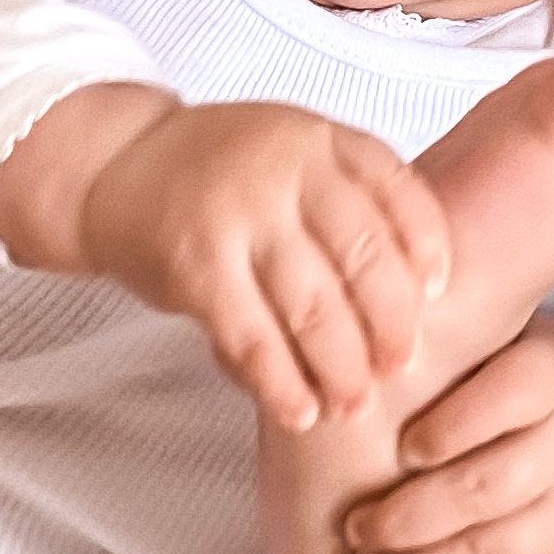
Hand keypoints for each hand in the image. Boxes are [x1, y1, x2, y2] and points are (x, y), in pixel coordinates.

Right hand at [2, 91, 450, 427]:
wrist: (116, 165)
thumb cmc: (221, 170)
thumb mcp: (295, 153)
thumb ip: (350, 195)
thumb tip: (422, 289)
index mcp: (322, 140)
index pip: (400, 197)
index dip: (427, 252)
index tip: (438, 298)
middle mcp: (286, 170)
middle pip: (364, 260)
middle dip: (391, 326)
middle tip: (400, 369)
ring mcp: (239, 216)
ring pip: (314, 309)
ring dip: (342, 370)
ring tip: (353, 406)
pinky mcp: (196, 266)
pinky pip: (253, 340)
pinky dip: (282, 385)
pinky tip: (300, 413)